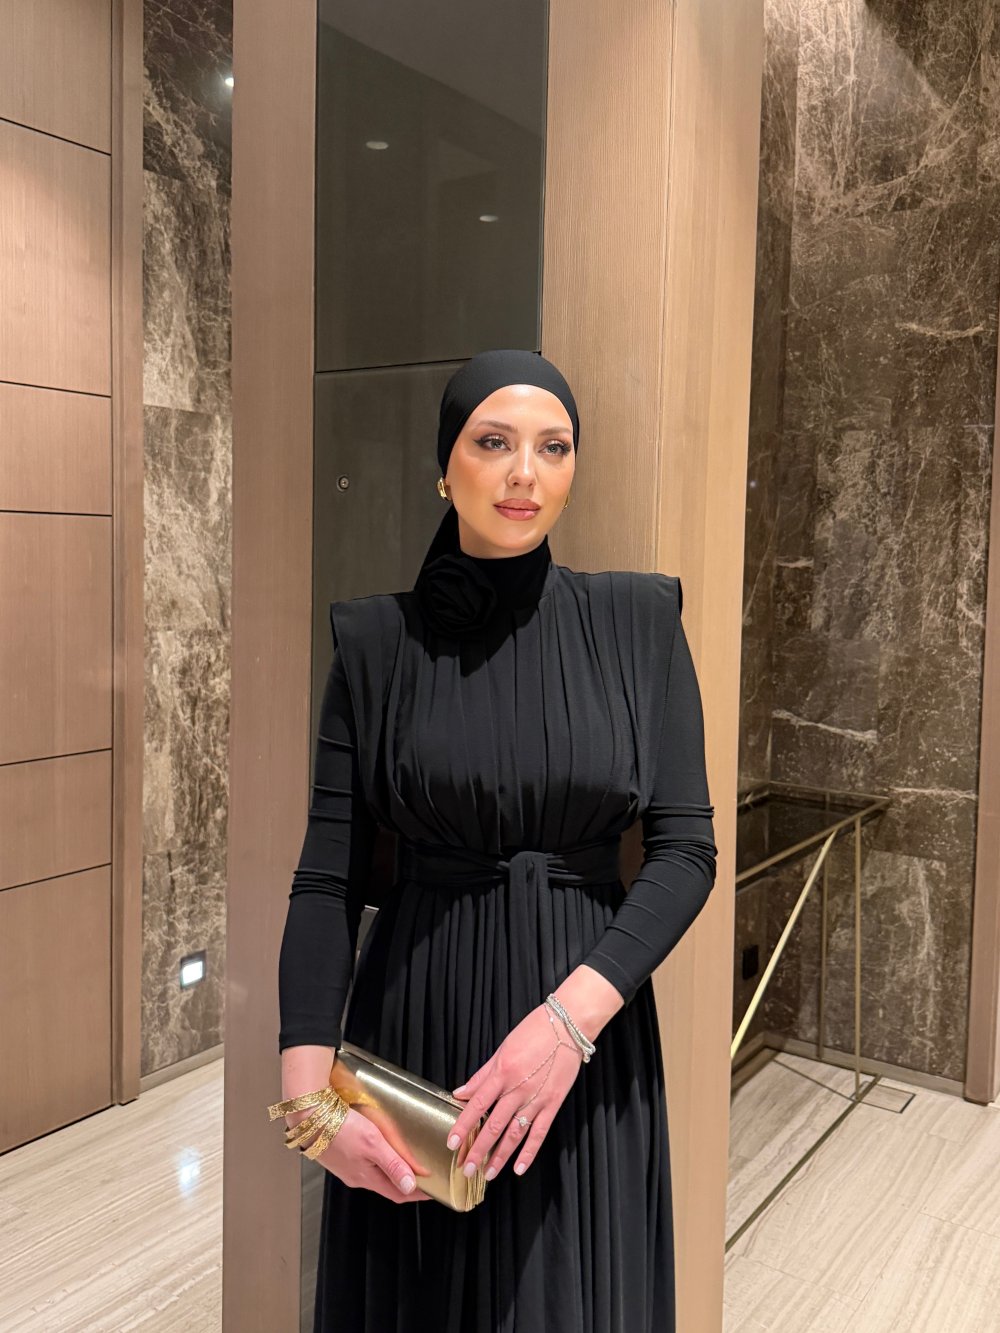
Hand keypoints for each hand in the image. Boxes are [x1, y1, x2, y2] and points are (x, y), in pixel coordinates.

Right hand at [285, 1104, 431, 1203]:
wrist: (309, 1115)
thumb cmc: (339, 1127)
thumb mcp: (373, 1144)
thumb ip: (393, 1164)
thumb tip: (411, 1186)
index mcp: (365, 1177)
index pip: (398, 1193)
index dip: (418, 1193)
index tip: (434, 1190)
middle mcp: (356, 1176)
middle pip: (387, 1185)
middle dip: (407, 1182)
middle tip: (424, 1174)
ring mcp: (346, 1167)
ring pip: (375, 1174)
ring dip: (392, 1171)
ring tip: (406, 1160)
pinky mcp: (340, 1155)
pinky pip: (364, 1163)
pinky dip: (378, 1161)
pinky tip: (380, 1149)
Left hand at [446, 1003, 582, 1180]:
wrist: (567, 1025)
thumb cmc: (534, 1031)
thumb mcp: (502, 1049)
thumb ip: (482, 1075)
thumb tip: (461, 1092)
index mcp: (502, 1073)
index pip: (477, 1105)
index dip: (463, 1125)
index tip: (452, 1143)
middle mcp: (517, 1089)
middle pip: (494, 1125)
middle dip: (478, 1150)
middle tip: (467, 1168)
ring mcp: (536, 1098)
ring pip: (514, 1134)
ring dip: (500, 1156)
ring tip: (488, 1173)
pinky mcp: (553, 1103)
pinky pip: (539, 1132)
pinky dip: (529, 1152)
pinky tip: (519, 1168)